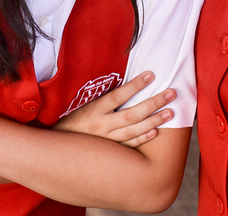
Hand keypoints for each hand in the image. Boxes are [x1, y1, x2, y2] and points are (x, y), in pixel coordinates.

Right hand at [53, 71, 176, 147]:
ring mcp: (106, 140)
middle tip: (171, 94)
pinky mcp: (109, 152)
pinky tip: (155, 132)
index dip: (135, 85)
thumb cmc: (70, 124)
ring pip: (134, 130)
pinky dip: (142, 138)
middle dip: (153, 103)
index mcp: (93, 111)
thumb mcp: (81, 107)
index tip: (152, 75)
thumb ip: (101, 100)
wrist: (56, 150)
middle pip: (132, 114)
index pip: (118, 95)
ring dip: (154, 121)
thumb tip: (123, 86)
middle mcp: (101, 126)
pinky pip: (128, 144)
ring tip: (170, 112)